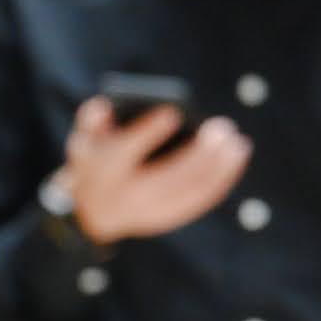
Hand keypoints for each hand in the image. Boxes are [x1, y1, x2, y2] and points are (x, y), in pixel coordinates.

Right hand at [61, 99, 248, 243]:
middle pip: (168, 175)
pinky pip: (200, 200)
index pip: (125, 151)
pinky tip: (236, 157)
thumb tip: (105, 104)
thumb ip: (92, 120)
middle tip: (221, 128)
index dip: (148, 132)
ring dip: (219, 167)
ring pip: (190, 190)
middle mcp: (127, 194)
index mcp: (104, 170)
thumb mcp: (84, 141)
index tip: (172, 113)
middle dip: (199, 153)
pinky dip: (222, 179)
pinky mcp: (169, 217)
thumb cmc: (95, 164)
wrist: (94, 213)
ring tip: (237, 142)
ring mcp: (150, 210)